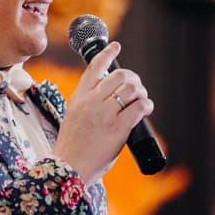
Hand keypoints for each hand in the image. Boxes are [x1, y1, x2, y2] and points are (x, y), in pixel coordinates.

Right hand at [53, 42, 153, 184]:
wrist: (68, 169)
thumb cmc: (72, 147)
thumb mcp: (73, 116)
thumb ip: (87, 104)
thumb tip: (108, 97)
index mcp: (79, 97)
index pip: (94, 67)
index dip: (107, 53)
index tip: (116, 46)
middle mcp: (92, 102)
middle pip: (119, 75)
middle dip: (132, 79)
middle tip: (136, 89)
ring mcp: (105, 115)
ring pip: (131, 89)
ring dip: (141, 92)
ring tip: (141, 100)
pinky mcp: (118, 129)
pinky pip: (138, 108)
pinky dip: (146, 105)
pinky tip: (146, 108)